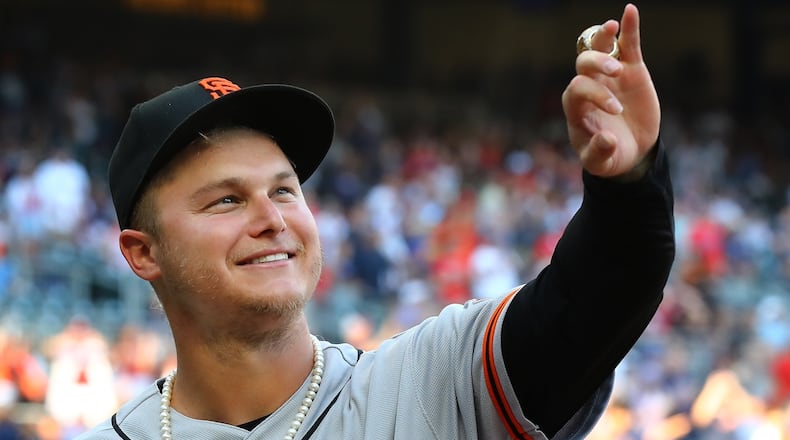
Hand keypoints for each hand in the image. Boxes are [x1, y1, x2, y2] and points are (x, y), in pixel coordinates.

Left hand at [562, 3, 659, 178]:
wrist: (630, 153)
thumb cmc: (608, 157)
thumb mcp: (601, 163)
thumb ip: (599, 153)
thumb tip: (607, 139)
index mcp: (577, 107)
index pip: (577, 89)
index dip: (594, 94)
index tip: (615, 110)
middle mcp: (589, 87)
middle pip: (583, 64)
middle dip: (597, 64)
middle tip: (616, 74)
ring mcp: (609, 77)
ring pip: (599, 49)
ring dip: (604, 38)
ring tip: (614, 28)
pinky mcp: (631, 71)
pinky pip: (627, 45)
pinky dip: (628, 28)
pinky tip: (630, 11)